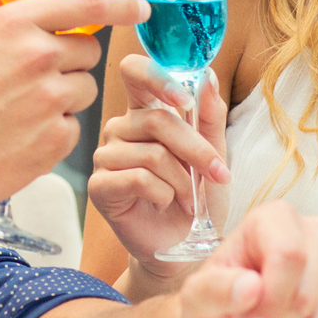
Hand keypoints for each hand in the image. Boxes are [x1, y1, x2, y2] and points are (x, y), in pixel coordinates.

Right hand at [0, 0, 146, 215]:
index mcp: (15, 25)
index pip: (89, 3)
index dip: (122, 3)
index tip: (138, 6)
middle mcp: (38, 59)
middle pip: (89, 52)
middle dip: (70, 61)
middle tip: (34, 77)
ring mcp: (50, 102)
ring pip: (85, 90)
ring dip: (65, 97)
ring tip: (21, 110)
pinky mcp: (56, 142)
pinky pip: (74, 127)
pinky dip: (55, 131)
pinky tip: (20, 135)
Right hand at [88, 54, 228, 278]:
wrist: (187, 245)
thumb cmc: (199, 198)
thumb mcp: (215, 154)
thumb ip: (210, 116)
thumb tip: (207, 76)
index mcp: (145, 111)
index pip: (135, 72)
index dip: (156, 76)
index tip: (185, 99)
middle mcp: (121, 128)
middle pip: (156, 119)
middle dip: (195, 149)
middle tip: (217, 173)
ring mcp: (107, 156)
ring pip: (151, 153)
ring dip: (183, 180)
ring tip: (191, 199)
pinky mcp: (100, 186)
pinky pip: (137, 178)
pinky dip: (164, 193)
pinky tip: (167, 203)